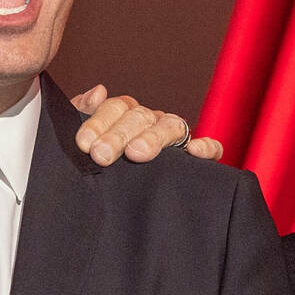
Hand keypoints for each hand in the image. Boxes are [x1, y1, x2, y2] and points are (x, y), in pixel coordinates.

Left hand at [70, 84, 222, 164]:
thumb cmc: (97, 160)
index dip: (99, 122)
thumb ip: (83, 112)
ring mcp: (174, 137)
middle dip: (118, 135)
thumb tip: (98, 92)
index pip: (115, 107)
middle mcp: (151, 122)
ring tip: (136, 154)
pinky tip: (194, 152)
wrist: (113, 202)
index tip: (84, 143)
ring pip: (170, 126)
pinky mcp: (196, 157)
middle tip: (102, 154)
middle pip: (140, 116)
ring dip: (153, 138)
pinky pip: (211, 147)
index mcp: (125, 114)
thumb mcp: (84, 139)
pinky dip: (206, 147)